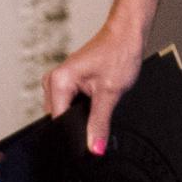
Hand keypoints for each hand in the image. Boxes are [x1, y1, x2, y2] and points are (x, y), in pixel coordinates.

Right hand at [42, 18, 146, 155]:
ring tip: (101, 101)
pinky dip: (84, 107)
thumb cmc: (119, 52)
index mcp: (58, 82)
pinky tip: (97, 101)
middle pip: (61, 118)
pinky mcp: (69, 81)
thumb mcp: (111, 93)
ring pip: (67, 112)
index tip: (88, 143)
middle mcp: (54, 80)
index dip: (74, 135)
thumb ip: (100, 123)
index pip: (58, 122)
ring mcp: (60, 81)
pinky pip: (71, 103)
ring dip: (82, 114)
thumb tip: (95, 148)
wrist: (127, 33)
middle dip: (78, 124)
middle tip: (100, 116)